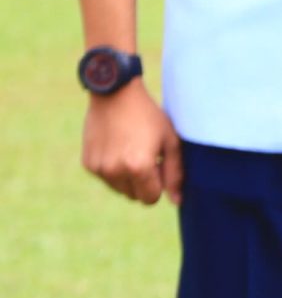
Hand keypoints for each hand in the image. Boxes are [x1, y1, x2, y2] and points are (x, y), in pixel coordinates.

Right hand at [82, 84, 184, 205]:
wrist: (115, 95)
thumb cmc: (148, 116)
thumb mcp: (169, 141)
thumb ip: (175, 173)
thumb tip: (177, 202)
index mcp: (138, 167)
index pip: (150, 198)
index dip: (158, 185)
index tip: (159, 166)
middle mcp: (115, 171)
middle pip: (134, 196)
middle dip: (143, 182)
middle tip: (146, 155)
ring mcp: (98, 168)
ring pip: (119, 189)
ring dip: (127, 177)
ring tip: (132, 149)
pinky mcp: (88, 163)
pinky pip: (105, 177)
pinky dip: (113, 169)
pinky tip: (117, 146)